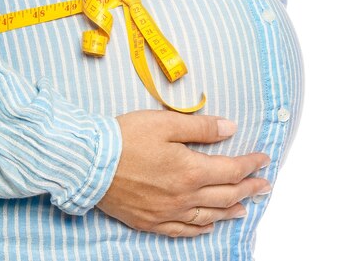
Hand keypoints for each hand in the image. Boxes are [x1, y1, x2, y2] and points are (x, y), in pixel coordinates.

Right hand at [96, 110, 271, 237]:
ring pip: (208, 216)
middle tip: (265, 186)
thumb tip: (230, 128)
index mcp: (190, 170)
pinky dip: (199, 229)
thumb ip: (201, 127)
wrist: (87, 163)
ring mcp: (166, 212)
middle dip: (249, 189)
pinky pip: (181, 231)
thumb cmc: (125, 138)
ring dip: (230, 211)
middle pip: (226, 195)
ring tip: (245, 208)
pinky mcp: (149, 221)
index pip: (232, 170)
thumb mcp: (166, 122)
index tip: (264, 159)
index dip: (251, 164)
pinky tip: (207, 227)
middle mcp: (183, 196)